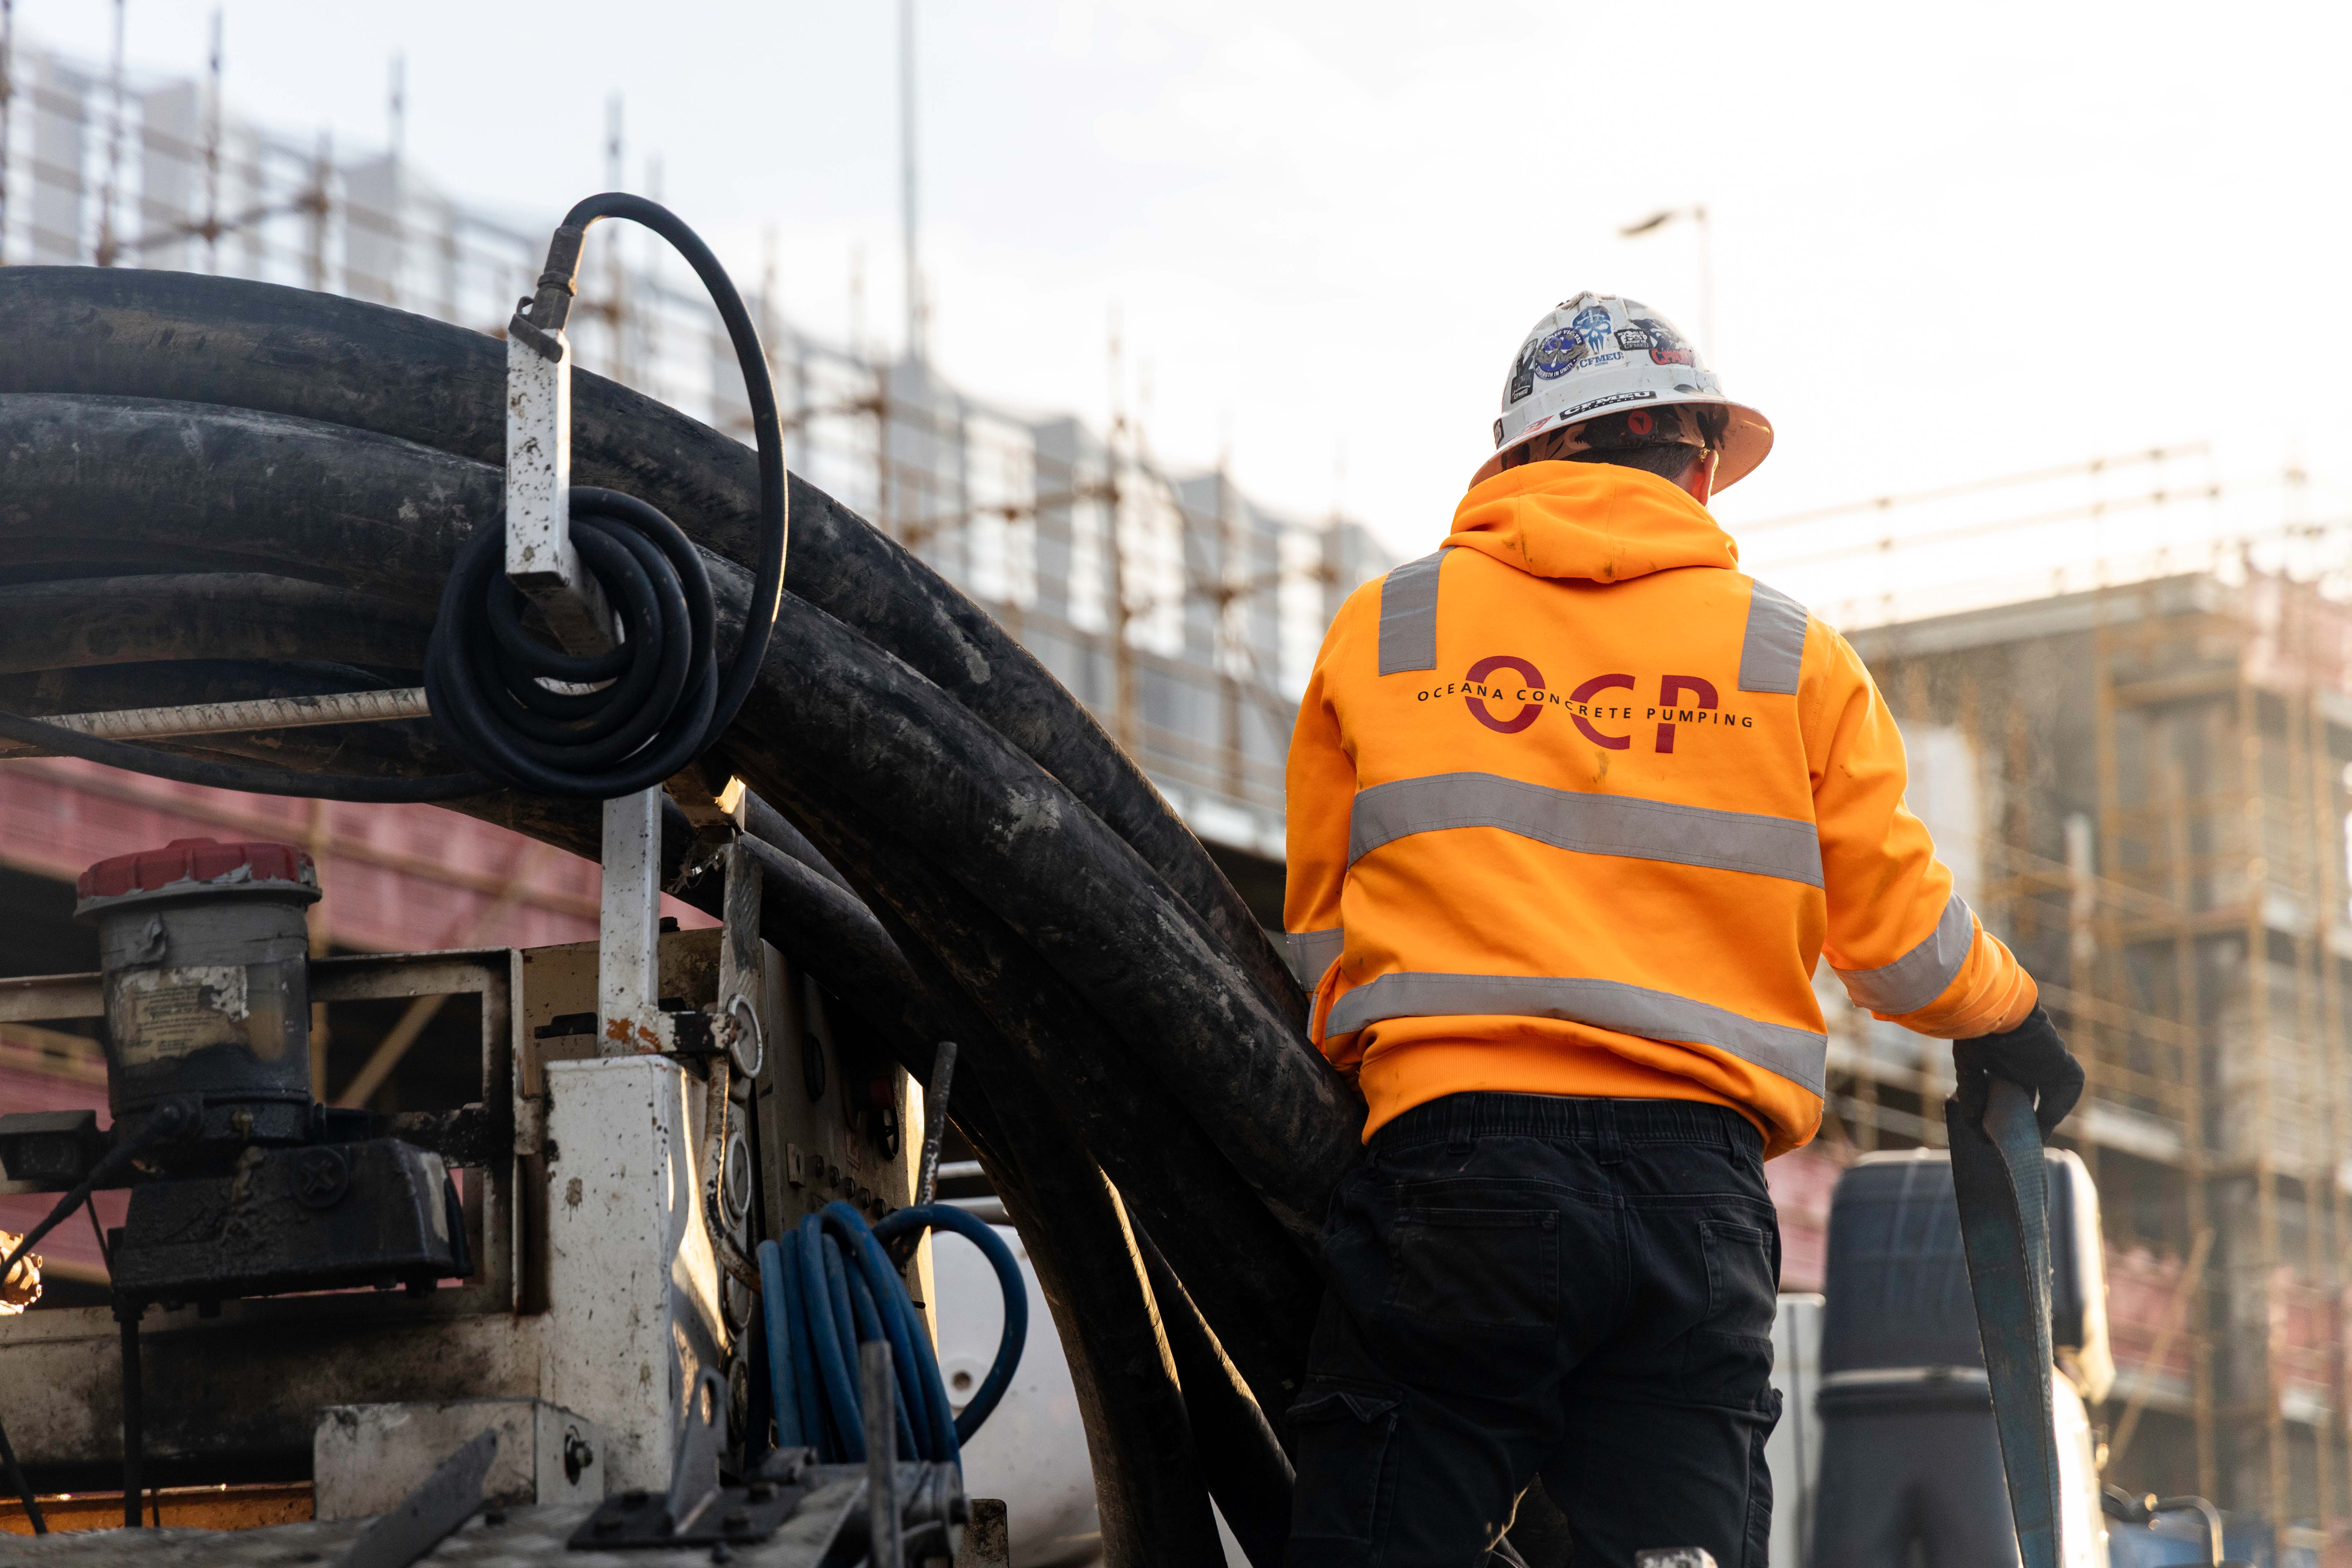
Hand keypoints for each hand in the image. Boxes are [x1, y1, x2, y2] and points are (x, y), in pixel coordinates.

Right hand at [1952, 1007, 2083, 1137]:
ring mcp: (2045, 1062)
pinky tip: (2042, 1125)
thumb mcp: (1970, 1067)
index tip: (1996, 1134)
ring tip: (2030, 1139)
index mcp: (2003, 1059)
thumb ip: (1972, 1095)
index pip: (2008, 1092)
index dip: (2005, 1113)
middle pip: (2028, 1098)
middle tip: (2014, 1142)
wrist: (1993, 1008)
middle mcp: (2026, 1062)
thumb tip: (1971, 1125)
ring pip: (2049, 1096)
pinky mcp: (2061, 1062)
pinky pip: (2068, 1089)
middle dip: (2022, 1121)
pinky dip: (2057, 1108)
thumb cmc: (1976, 1030)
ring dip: (2041, 1117)